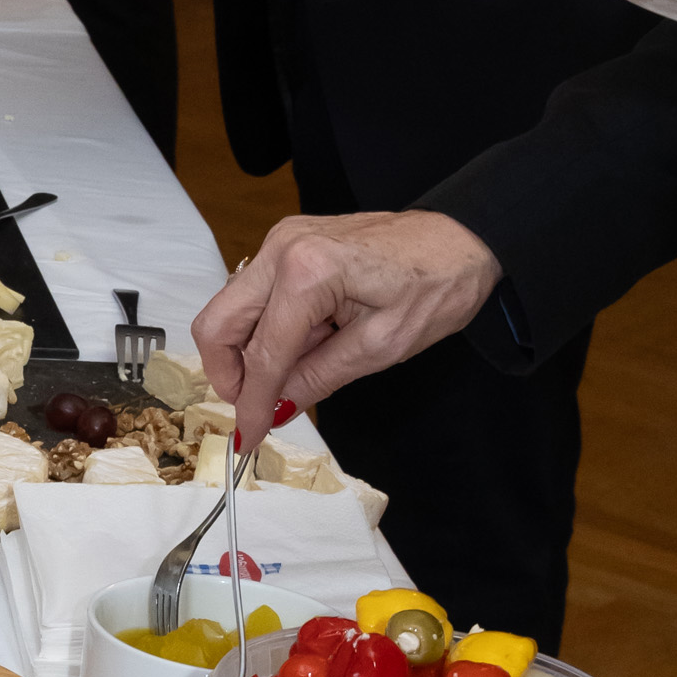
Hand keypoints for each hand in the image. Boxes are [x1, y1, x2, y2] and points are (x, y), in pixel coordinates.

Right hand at [195, 210, 504, 446]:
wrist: (459, 240)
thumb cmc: (435, 286)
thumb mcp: (380, 347)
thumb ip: (318, 378)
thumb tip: (274, 409)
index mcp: (308, 272)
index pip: (262, 353)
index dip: (251, 403)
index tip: (248, 436)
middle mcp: (282, 249)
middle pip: (218, 323)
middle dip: (229, 374)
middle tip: (255, 406)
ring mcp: (280, 241)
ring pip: (229, 309)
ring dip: (248, 351)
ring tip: (296, 370)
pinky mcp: (286, 243)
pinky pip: (253, 294)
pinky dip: (264, 329)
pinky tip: (303, 343)